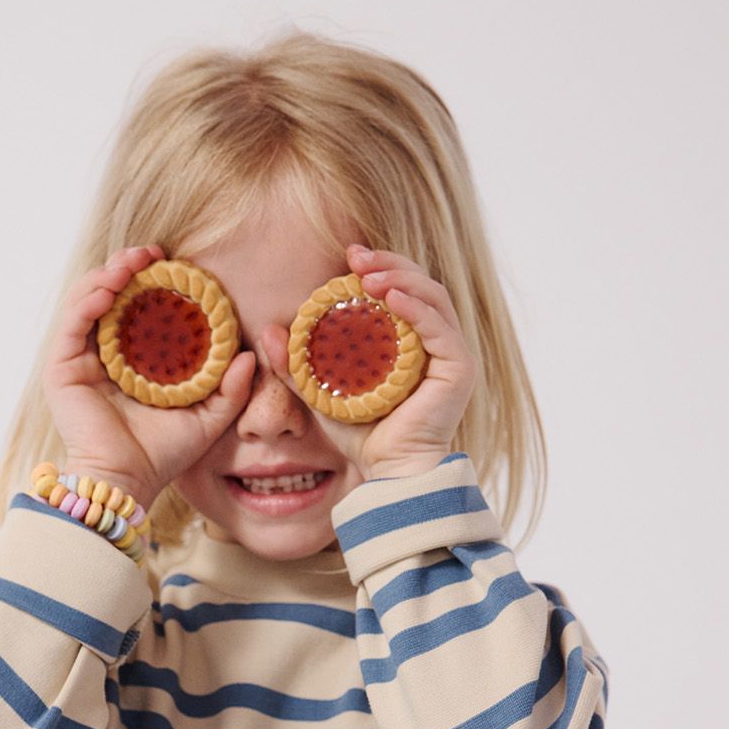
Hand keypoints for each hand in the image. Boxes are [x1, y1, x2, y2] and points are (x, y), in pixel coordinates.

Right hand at [42, 244, 258, 508]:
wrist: (127, 482)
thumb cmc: (162, 455)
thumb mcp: (207, 418)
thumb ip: (230, 390)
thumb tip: (249, 355)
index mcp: (133, 361)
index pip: (138, 308)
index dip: (153, 280)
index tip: (175, 262)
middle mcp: (103, 355)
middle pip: (110, 295)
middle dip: (128, 266)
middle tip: (153, 252)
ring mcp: (80, 360)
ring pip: (87, 300)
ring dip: (107, 273)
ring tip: (132, 262)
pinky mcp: (61, 369)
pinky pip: (72, 323)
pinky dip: (89, 299)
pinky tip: (111, 288)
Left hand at [257, 244, 478, 482]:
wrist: (388, 473)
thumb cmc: (362, 436)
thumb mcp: (321, 393)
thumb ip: (297, 365)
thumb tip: (269, 331)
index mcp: (410, 340)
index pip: (400, 290)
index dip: (378, 266)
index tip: (348, 255)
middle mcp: (436, 342)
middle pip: (419, 284)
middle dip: (388, 263)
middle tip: (355, 255)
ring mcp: (451, 354)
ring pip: (433, 297)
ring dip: (402, 278)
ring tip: (369, 274)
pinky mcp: (459, 369)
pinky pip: (441, 329)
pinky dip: (418, 309)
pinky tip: (392, 298)